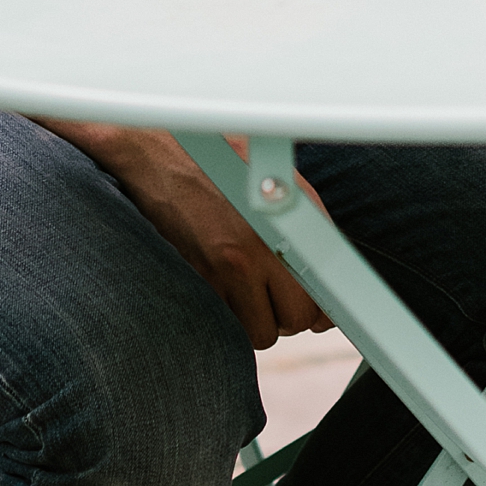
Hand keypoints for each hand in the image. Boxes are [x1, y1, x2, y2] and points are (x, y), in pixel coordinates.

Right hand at [44, 125, 331, 349]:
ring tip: (248, 291)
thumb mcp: (279, 183)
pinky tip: (223, 288)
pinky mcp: (195, 279)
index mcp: (284, 224)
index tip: (318, 311)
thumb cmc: (220, 162)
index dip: (321, 311)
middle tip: (278, 295)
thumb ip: (307, 229)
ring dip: (257, 320)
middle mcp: (256, 250)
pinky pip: (225, 322)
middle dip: (289, 315)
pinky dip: (228, 316)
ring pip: (258, 331)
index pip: (319, 298)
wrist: (158, 154)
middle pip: (293, 321)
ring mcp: (222, 269)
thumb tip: (328, 273)